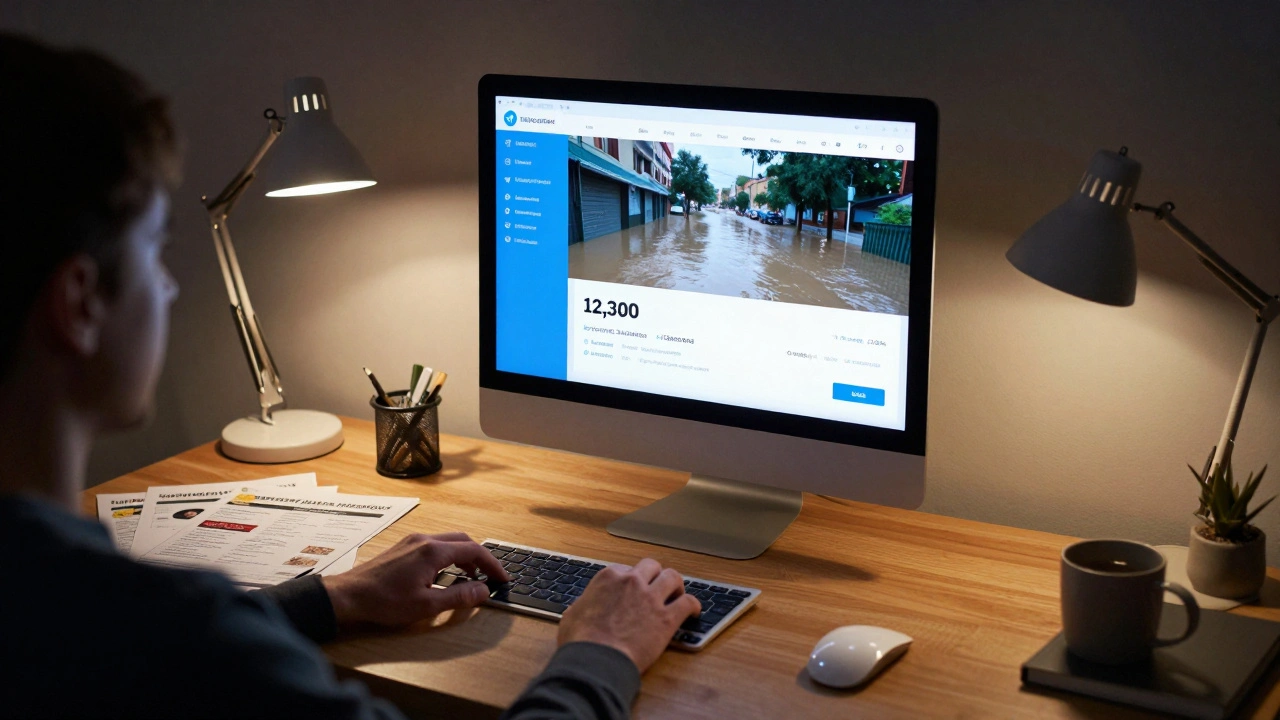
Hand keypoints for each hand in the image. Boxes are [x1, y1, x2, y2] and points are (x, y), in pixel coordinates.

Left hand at [321, 532, 509, 626]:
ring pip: (448, 541)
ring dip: (464, 556)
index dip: (492, 564)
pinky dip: (448, 555)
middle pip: (463, 540)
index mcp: (433, 552)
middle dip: (480, 557)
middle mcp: (424, 540)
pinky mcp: (403, 547)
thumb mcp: (426, 605)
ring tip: (470, 577)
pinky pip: (435, 544)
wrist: (349, 595)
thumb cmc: (384, 601)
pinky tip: (445, 573)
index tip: (502, 578)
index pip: (474, 550)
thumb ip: (458, 597)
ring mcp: (412, 541)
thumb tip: (482, 591)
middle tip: (488, 576)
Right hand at [557, 558, 700, 672]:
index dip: (631, 580)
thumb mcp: (572, 615)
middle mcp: (632, 582)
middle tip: (657, 587)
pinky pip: (688, 602)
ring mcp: (650, 598)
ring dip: (676, 585)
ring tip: (677, 594)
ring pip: (673, 577)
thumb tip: (581, 608)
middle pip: (652, 566)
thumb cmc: (581, 641)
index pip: (626, 569)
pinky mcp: (667, 618)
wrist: (597, 660)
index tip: (633, 590)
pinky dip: (693, 605)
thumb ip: (582, 606)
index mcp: (608, 578)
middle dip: (655, 575)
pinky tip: (693, 612)